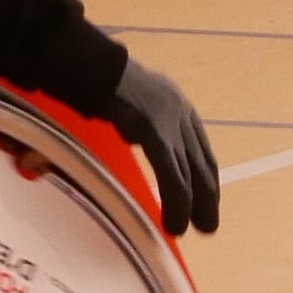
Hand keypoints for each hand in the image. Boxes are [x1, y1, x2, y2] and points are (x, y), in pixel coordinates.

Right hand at [102, 55, 221, 235]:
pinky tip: (175, 222)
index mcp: (175, 102)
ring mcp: (167, 118)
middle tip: (209, 226)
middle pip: (201, 162)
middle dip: (207, 196)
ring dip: (194, 206)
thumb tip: (135, 141)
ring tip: (196, 230)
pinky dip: (176, 201)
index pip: (199, 147)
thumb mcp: (129, 102)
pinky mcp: (152, 127)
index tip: (207, 199)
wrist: (83, 62)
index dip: (205, 177)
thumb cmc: (95, 81)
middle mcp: (178, 109)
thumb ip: (139, 122)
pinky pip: (170, 173)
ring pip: (188, 173)